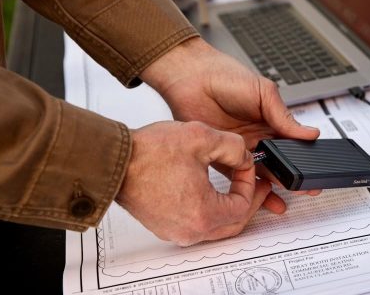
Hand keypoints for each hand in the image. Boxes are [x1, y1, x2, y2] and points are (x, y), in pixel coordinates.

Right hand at [116, 121, 271, 246]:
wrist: (114, 161)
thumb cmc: (149, 153)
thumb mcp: (202, 138)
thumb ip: (234, 147)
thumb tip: (245, 157)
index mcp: (203, 213)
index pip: (243, 206)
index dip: (251, 184)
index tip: (248, 167)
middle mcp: (189, 230)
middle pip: (233, 224)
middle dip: (248, 201)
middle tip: (255, 185)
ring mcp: (175, 231)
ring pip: (216, 227)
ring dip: (230, 207)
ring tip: (236, 186)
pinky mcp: (164, 226)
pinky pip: (197, 225)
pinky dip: (210, 210)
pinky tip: (212, 192)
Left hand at [140, 38, 320, 209]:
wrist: (190, 77)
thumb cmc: (225, 76)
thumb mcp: (263, 92)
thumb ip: (284, 116)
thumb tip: (310, 132)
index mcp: (270, 121)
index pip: (291, 145)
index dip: (302, 159)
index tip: (314, 173)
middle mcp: (256, 137)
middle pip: (278, 163)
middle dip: (292, 177)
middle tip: (305, 190)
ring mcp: (238, 148)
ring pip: (259, 173)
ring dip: (272, 186)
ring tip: (285, 198)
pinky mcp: (219, 157)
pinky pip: (235, 176)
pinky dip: (246, 187)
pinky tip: (257, 195)